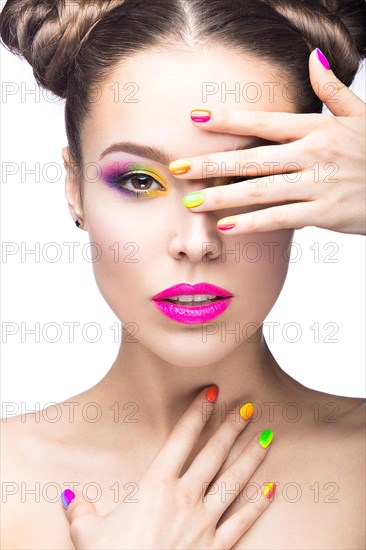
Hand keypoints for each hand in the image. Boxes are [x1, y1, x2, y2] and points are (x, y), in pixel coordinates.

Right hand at [61, 387, 275, 549]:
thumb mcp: (88, 534)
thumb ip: (82, 511)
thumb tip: (70, 497)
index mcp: (155, 486)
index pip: (181, 438)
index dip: (198, 413)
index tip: (212, 393)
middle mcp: (185, 497)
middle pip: (214, 453)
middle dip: (232, 427)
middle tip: (249, 407)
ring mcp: (204, 522)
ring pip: (234, 481)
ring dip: (251, 457)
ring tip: (267, 437)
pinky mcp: (216, 548)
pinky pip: (242, 522)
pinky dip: (258, 505)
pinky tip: (272, 489)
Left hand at [169, 48, 365, 235]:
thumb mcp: (359, 115)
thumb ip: (332, 89)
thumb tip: (313, 57)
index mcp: (317, 128)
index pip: (265, 121)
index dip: (229, 119)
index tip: (196, 118)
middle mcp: (313, 154)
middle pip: (252, 158)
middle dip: (211, 163)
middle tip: (178, 168)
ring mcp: (317, 184)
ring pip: (260, 190)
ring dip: (222, 197)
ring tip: (192, 203)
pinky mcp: (324, 213)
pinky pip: (280, 218)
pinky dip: (253, 223)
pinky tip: (227, 226)